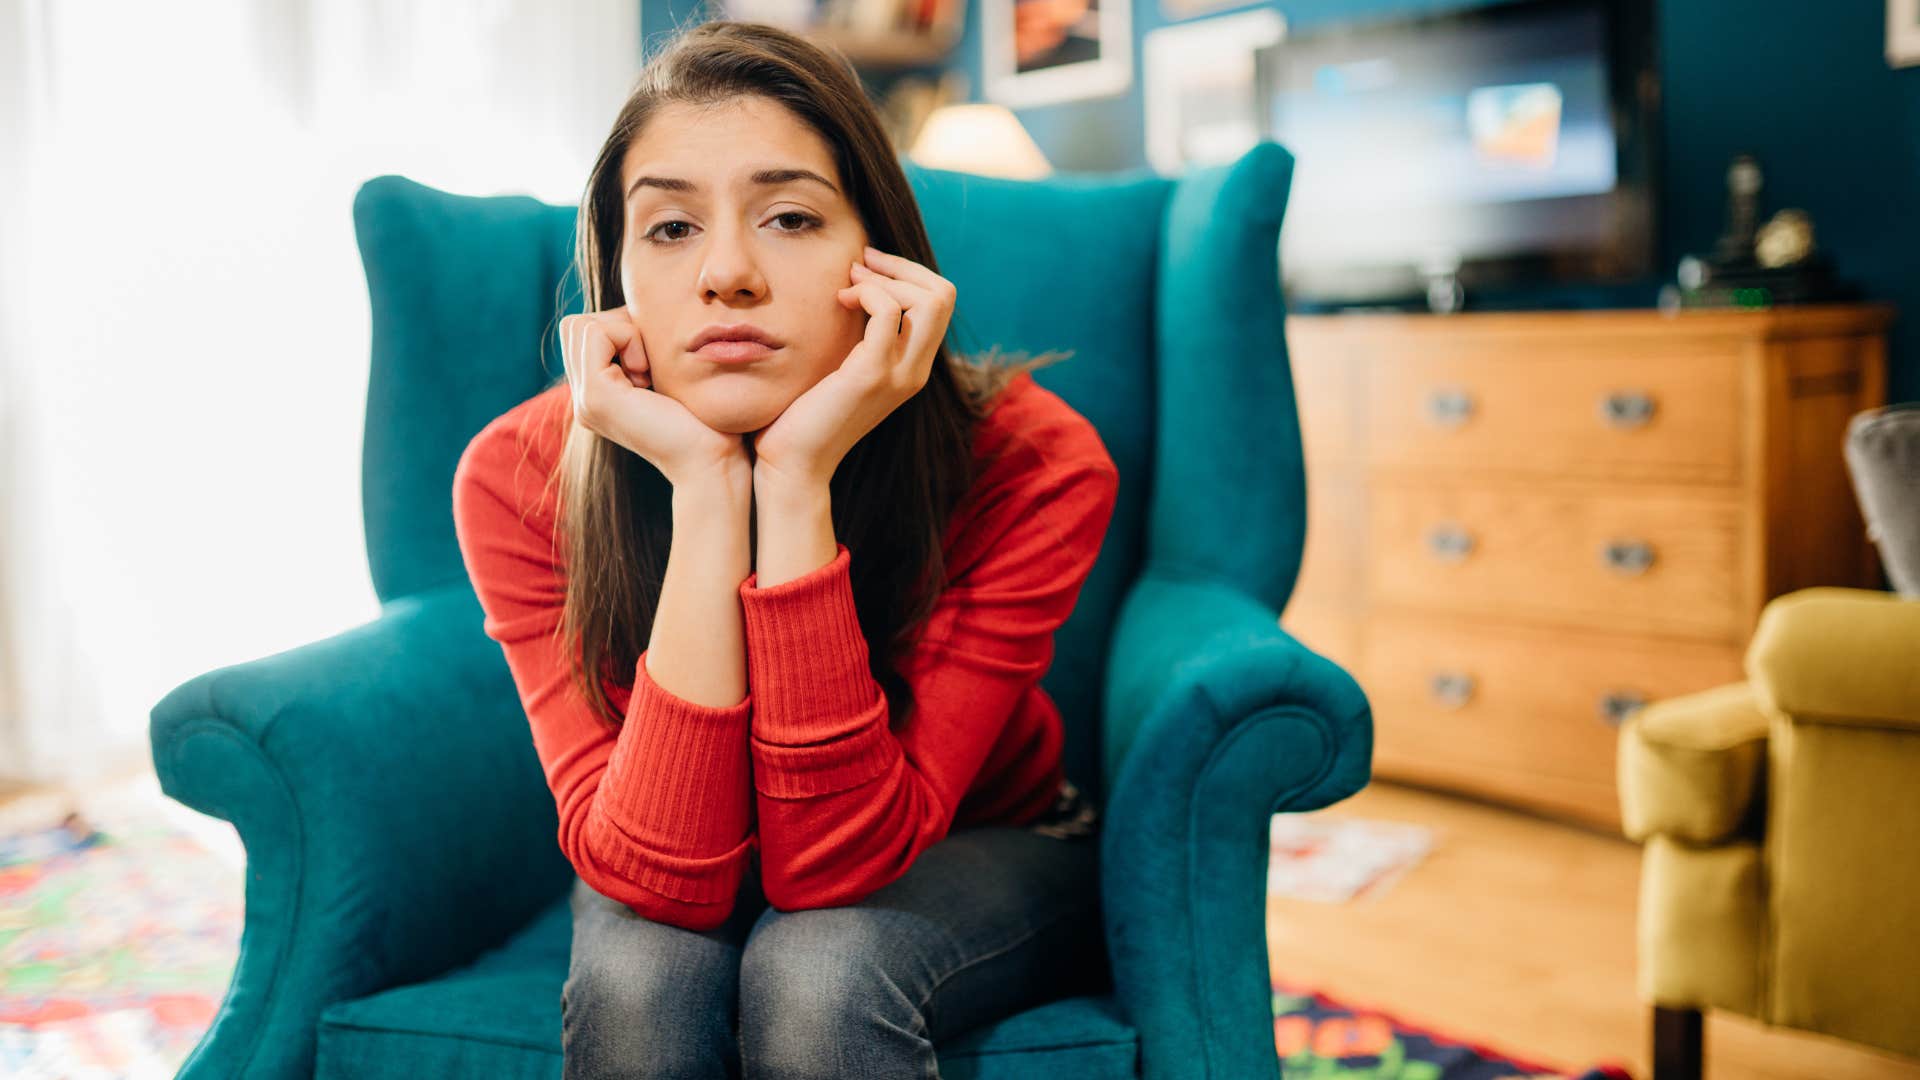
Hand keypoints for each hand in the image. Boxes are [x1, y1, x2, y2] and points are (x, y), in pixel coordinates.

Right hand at [561, 308, 749, 488]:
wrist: (712, 462)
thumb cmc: (707, 421)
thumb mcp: (668, 375)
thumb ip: (645, 351)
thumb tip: (638, 312)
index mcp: (598, 396)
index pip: (584, 333)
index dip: (622, 329)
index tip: (654, 364)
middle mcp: (583, 400)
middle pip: (575, 327)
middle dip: (617, 328)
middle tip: (649, 363)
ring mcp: (584, 400)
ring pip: (580, 326)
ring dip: (622, 333)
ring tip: (649, 371)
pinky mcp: (595, 395)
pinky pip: (596, 332)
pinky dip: (627, 338)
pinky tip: (648, 373)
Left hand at [749, 245, 955, 491]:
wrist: (794, 463)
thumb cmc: (806, 413)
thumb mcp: (842, 366)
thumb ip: (858, 335)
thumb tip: (854, 286)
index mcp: (913, 367)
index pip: (940, 302)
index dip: (908, 273)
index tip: (867, 268)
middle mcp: (916, 371)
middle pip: (944, 295)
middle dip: (901, 267)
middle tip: (860, 265)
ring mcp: (900, 375)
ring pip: (929, 300)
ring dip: (885, 278)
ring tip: (848, 284)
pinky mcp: (872, 376)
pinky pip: (888, 313)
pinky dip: (867, 293)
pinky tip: (840, 301)